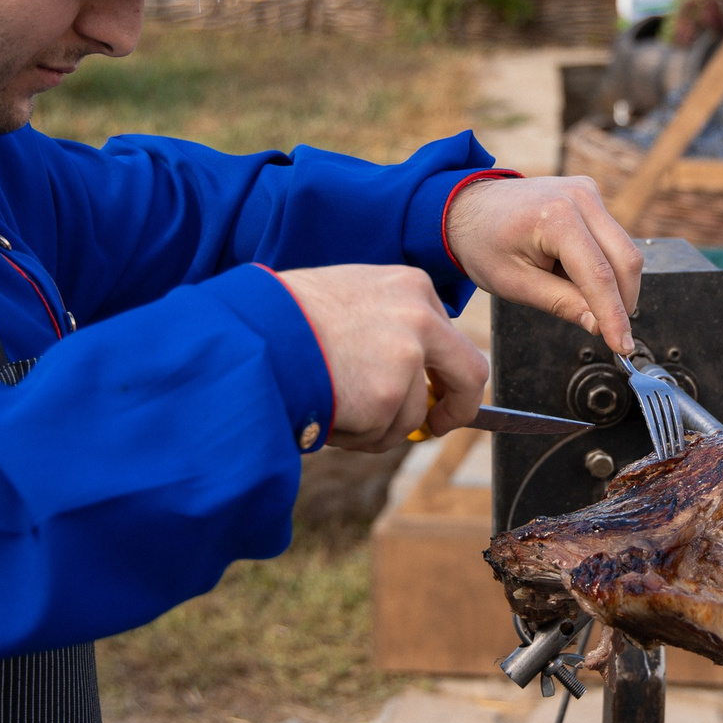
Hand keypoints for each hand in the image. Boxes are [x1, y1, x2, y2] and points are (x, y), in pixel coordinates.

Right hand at [273, 264, 488, 451]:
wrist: (251, 332)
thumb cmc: (288, 316)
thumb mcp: (351, 299)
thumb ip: (390, 327)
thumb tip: (417, 378)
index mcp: (412, 287)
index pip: (452, 338)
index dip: (446, 374)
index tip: (438, 394)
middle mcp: (421, 318)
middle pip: (470, 375)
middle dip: (457, 408)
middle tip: (436, 426)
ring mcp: (406, 359)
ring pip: (410, 415)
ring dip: (374, 425)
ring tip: (329, 402)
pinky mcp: (386, 398)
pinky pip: (380, 436)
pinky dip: (353, 435)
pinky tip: (323, 409)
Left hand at [446, 175, 642, 357]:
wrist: (468, 207)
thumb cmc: (483, 243)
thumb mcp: (515, 284)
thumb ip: (561, 303)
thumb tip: (599, 324)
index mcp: (556, 217)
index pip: (599, 274)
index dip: (614, 315)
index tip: (623, 345)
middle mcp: (579, 197)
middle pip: (625, 259)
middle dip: (623, 301)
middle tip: (608, 330)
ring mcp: (587, 192)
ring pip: (624, 249)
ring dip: (612, 283)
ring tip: (572, 292)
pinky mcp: (590, 195)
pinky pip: (612, 239)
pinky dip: (603, 265)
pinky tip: (573, 273)